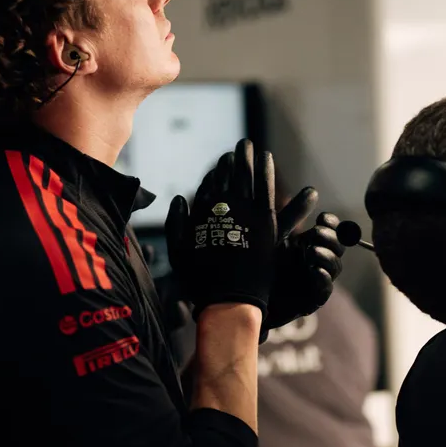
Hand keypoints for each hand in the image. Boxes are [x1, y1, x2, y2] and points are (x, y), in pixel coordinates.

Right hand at [164, 139, 279, 315]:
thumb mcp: (179, 252)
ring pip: (248, 176)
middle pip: (229, 175)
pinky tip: (268, 159)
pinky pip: (267, 188)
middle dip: (235, 159)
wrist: (230, 300)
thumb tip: (179, 199)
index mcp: (203, 212)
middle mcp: (224, 208)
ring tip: (253, 148)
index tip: (221, 162)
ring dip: (249, 159)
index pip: (209, 185)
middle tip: (240, 147)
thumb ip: (177, 223)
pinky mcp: (265, 220)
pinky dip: (267, 171)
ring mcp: (246, 212)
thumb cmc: (202, 281)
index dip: (216, 172)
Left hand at [265, 194, 344, 331]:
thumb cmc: (252, 266)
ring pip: (335, 267)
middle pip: (337, 247)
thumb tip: (310, 190)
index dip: (331, 223)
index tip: (321, 217)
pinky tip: (315, 271)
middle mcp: (314, 261)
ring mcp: (313, 282)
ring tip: (311, 252)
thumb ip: (289, 215)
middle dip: (329, 238)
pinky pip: (324, 291)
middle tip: (314, 233)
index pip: (330, 230)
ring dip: (327, 257)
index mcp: (307, 243)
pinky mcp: (309, 302)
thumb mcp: (269, 236)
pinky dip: (323, 279)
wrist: (237, 300)